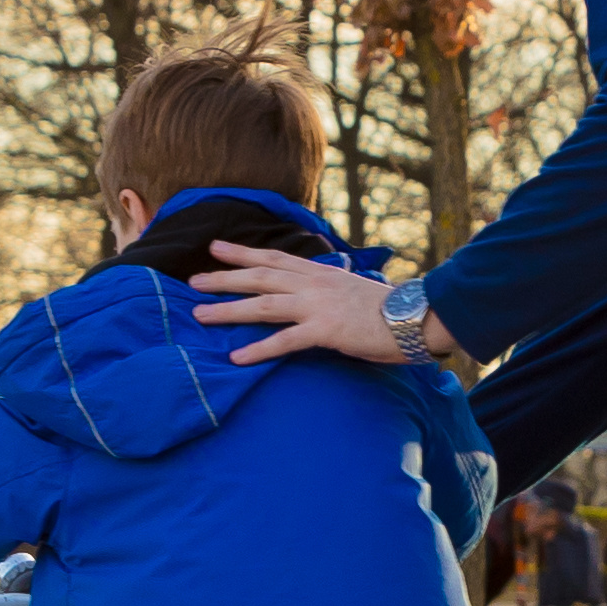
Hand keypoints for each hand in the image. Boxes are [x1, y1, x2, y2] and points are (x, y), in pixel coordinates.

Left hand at [194, 245, 408, 366]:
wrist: (413, 318)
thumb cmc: (385, 309)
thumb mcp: (351, 289)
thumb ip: (326, 288)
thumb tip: (310, 291)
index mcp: (320, 272)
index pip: (273, 257)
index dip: (242, 252)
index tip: (215, 247)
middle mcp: (313, 284)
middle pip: (259, 276)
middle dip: (223, 277)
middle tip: (193, 280)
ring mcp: (317, 306)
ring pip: (263, 305)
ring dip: (229, 310)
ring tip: (200, 315)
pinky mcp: (325, 331)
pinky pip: (285, 341)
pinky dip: (259, 349)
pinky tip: (236, 358)